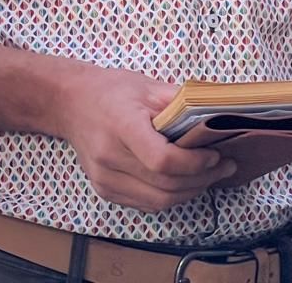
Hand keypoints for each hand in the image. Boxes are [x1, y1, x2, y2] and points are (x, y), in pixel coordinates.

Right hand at [54, 64, 235, 212]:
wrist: (68, 102)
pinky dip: (170, 196)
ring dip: (190, 191)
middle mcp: (109, 156)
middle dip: (202, 179)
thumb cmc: (110, 90)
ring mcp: (104, 177)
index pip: (162, 160)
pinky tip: (183, 181)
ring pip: (159, 201)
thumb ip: (181, 102)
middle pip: (165, 185)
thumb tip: (217, 117)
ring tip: (208, 176)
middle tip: (224, 166)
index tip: (215, 154)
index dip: (194, 163)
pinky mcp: (104, 189)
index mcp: (121, 124)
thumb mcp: (146, 86)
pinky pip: (146, 204)